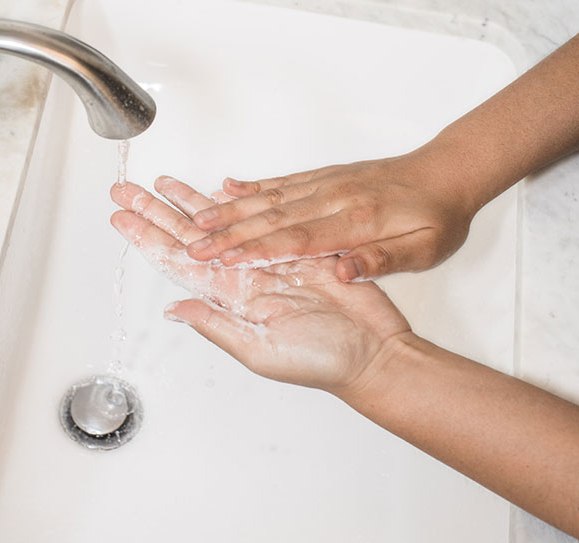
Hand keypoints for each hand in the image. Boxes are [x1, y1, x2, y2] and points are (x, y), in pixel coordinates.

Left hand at [110, 177, 410, 394]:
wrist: (370, 351)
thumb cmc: (319, 361)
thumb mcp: (259, 350)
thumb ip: (215, 326)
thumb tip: (173, 309)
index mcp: (228, 299)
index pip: (177, 262)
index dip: (147, 238)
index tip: (122, 217)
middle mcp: (241, 276)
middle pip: (188, 236)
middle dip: (156, 211)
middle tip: (128, 190)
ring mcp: (267, 259)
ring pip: (219, 222)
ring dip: (190, 201)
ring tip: (164, 181)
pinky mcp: (296, 246)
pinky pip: (258, 218)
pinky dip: (238, 203)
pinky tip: (217, 190)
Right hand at [185, 156, 475, 280]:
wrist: (449, 173)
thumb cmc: (438, 216)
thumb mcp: (425, 249)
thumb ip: (383, 260)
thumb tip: (344, 270)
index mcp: (357, 222)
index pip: (296, 240)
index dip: (255, 250)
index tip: (222, 260)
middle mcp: (334, 198)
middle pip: (271, 218)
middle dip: (227, 232)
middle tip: (193, 244)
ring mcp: (327, 184)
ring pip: (269, 198)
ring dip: (231, 209)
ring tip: (197, 218)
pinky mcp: (325, 176)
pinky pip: (283, 181)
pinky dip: (253, 186)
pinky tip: (229, 188)